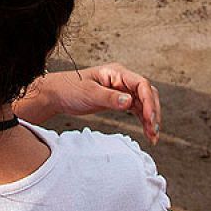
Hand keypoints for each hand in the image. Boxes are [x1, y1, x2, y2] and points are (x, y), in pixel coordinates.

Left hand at [36, 63, 161, 143]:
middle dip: (153, 112)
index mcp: (116, 73)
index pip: (141, 85)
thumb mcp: (89, 93)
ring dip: (150, 119)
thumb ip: (109, 97)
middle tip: (154, 131)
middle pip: (147, 94)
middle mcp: (122, 80)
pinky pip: (136, 110)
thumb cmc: (69, 89)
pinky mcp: (118, 101)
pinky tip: (147, 133)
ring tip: (153, 137)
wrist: (56, 95)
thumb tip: (129, 102)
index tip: (149, 119)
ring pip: (144, 104)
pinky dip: (143, 121)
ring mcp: (121, 90)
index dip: (149, 101)